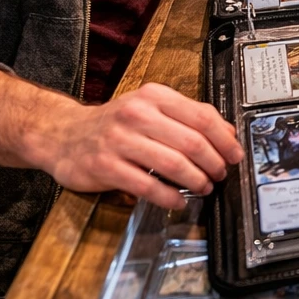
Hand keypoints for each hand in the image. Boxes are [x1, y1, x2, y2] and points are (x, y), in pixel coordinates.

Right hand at [29, 82, 243, 209]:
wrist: (62, 134)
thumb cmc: (115, 124)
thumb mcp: (150, 108)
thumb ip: (187, 117)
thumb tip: (228, 133)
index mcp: (153, 96)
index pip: (202, 116)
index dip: (225, 140)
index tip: (235, 156)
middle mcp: (137, 114)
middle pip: (192, 141)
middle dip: (214, 163)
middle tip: (220, 175)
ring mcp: (119, 140)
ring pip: (172, 163)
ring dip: (195, 181)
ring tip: (203, 188)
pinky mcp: (105, 166)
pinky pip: (147, 186)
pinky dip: (168, 197)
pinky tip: (177, 201)